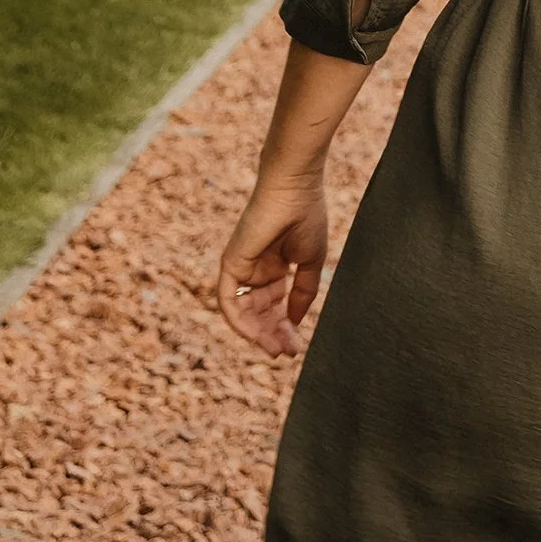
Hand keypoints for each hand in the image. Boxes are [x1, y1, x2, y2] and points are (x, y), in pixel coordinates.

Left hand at [206, 174, 329, 357]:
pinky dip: (239, 321)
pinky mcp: (231, 264)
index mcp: (276, 267)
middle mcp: (257, 270)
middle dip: (274, 334)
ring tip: (276, 348)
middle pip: (261, 313)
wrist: (294, 189)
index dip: (287, 327)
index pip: (277, 306)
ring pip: (245, 312)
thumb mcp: (311, 262)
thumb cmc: (307, 217)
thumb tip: (295, 321)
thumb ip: (303, 292)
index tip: (298, 346)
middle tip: (288, 351)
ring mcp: (243, 268)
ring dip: (259, 333)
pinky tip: (256, 335)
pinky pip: (229, 301)